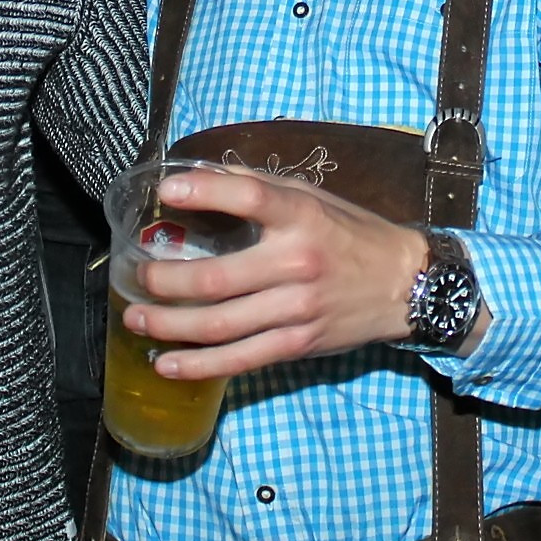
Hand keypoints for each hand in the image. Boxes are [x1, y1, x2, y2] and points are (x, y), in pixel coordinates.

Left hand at [122, 168, 435, 377]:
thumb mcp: (313, 198)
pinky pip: (240, 359)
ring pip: (219, 325)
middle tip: (137, 275)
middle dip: (165, 280)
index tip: (166, 191)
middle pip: (216, 279)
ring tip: (136, 318)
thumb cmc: (352, 234)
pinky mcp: (297, 343)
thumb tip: (199, 175)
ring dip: (169, 325)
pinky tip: (166, 364)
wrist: (404, 285)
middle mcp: (297, 263)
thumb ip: (258, 187)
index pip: (250, 198)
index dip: (204, 193)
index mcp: (302, 217)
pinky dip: (198, 365)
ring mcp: (296, 310)